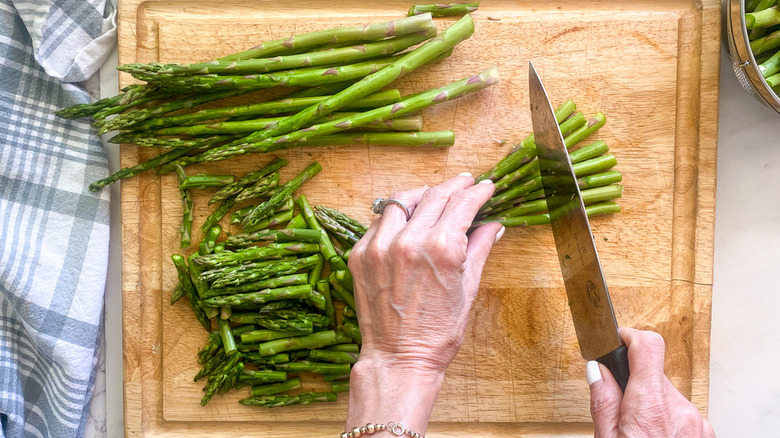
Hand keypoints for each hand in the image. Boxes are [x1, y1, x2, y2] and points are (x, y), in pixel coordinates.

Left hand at [344, 173, 503, 434]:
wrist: (398, 358)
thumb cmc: (438, 333)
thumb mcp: (467, 289)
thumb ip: (479, 249)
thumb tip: (493, 225)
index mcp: (441, 248)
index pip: (462, 203)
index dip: (477, 192)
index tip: (485, 187)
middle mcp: (408, 240)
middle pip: (434, 195)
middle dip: (454, 186)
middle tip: (465, 183)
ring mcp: (379, 246)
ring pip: (401, 201)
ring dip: (421, 195)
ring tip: (432, 196)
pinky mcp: (360, 255)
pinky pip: (378, 222)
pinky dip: (394, 217)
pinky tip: (405, 221)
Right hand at [588, 327, 715, 437]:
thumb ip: (603, 403)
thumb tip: (597, 370)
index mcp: (651, 407)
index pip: (648, 346)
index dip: (630, 336)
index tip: (618, 338)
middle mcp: (680, 409)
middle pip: (652, 374)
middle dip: (633, 385)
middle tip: (620, 410)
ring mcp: (696, 421)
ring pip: (665, 395)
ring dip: (650, 405)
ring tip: (639, 431)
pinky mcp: (704, 431)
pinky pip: (680, 412)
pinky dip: (665, 419)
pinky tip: (656, 436)